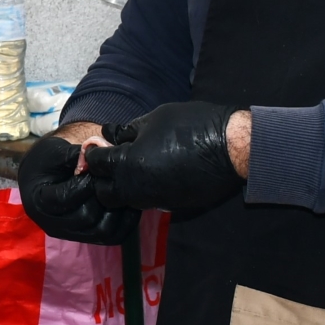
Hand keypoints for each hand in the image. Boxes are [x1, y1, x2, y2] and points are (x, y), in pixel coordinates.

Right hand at [16, 134, 139, 244]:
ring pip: (102, 231)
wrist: (42, 177)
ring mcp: (71, 234)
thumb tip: (99, 154)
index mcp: (38, 202)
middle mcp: (52, 224)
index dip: (84, 183)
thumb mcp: (54, 151)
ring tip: (122, 190)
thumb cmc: (46, 161)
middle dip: (102, 196)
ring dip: (117, 210)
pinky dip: (125, 222)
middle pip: (85, 217)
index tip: (97, 167)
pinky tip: (128, 203)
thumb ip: (75, 155)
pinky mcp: (87, 237)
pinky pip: (112, 236)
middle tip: (112, 178)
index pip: (64, 198)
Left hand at [84, 102, 247, 212]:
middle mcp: (137, 189)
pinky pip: (148, 200)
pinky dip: (143, 190)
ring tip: (131, 166)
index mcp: (127, 165)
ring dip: (123, 186)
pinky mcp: (172, 205)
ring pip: (126, 200)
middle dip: (103, 178)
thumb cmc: (191, 126)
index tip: (98, 147)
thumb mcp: (154, 119)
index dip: (93, 153)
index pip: (96, 165)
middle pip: (105, 192)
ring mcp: (155, 200)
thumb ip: (127, 130)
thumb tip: (110, 134)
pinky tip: (153, 173)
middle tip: (111, 161)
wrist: (231, 148)